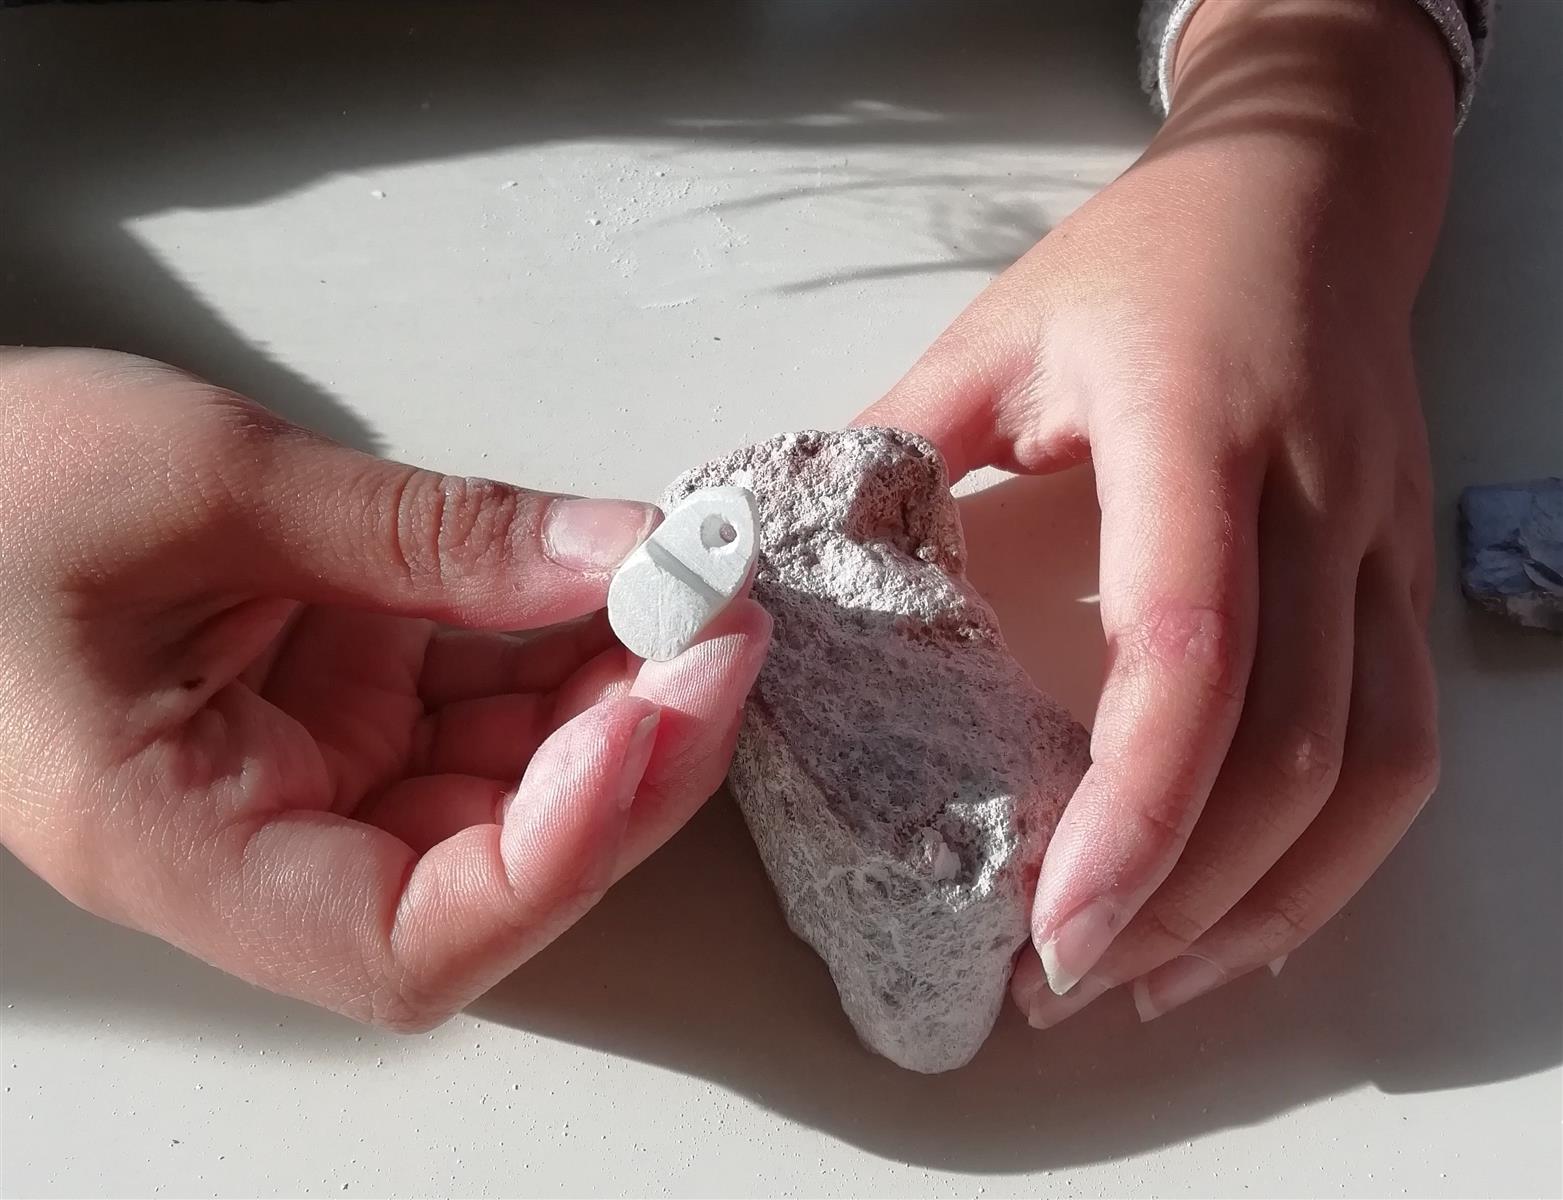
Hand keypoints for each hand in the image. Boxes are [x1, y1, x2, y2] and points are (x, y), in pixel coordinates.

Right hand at [0, 347, 769, 1028]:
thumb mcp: (211, 485)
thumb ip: (427, 533)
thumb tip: (618, 555)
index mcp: (176, 846)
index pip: (408, 941)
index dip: (556, 854)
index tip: (647, 720)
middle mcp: (261, 839)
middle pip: (494, 867)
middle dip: (631, 760)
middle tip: (715, 633)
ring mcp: (313, 772)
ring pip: (509, 782)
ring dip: (615, 695)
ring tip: (684, 590)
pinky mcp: (342, 705)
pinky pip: (481, 702)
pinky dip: (560, 647)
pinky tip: (618, 581)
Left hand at [860, 0, 1453, 1024]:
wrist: (1311, 193)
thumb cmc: (1147, 254)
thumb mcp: (998, 334)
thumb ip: (894, 446)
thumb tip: (777, 561)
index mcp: (1197, 430)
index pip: (1192, 647)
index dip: (1134, 805)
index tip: (1057, 921)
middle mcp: (1315, 501)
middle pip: (1296, 745)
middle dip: (1185, 896)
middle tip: (1068, 982)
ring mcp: (1379, 546)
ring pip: (1377, 768)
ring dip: (1269, 900)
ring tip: (1152, 978)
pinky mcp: (1401, 579)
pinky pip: (1402, 742)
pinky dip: (1332, 852)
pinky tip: (1246, 910)